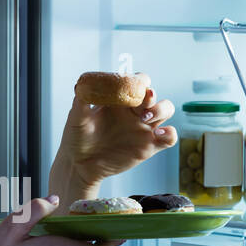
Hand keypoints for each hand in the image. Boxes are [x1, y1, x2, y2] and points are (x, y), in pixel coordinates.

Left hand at [54, 83, 179, 193]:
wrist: (80, 164)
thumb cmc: (77, 138)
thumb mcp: (76, 117)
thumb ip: (81, 100)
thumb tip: (83, 85)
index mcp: (120, 100)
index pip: (138, 82)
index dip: (140, 80)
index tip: (134, 84)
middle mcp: (134, 111)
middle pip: (154, 95)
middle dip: (152, 96)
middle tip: (142, 102)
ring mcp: (143, 128)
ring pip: (166, 110)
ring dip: (161, 109)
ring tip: (146, 117)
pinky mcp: (149, 146)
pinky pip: (169, 137)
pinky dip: (170, 134)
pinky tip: (158, 134)